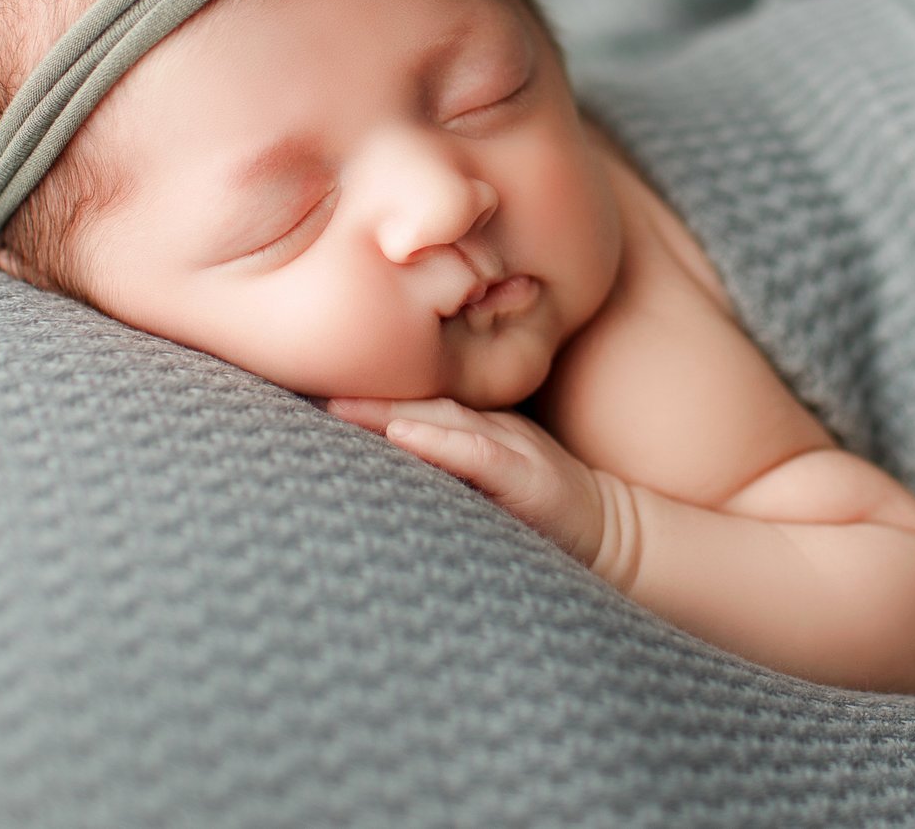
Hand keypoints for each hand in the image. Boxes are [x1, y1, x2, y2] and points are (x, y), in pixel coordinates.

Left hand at [319, 395, 613, 572]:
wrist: (612, 531)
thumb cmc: (541, 508)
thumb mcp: (488, 479)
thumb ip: (446, 461)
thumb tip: (381, 459)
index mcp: (473, 428)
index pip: (410, 405)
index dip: (361, 394)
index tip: (305, 385)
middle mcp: (487, 429)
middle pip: (415, 404)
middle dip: (360, 396)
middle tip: (303, 382)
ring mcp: (510, 448)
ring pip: (441, 420)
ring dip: (388, 411)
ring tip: (336, 405)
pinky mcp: (527, 477)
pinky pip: (478, 455)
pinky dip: (441, 443)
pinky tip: (403, 434)